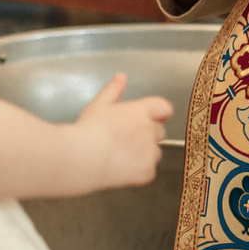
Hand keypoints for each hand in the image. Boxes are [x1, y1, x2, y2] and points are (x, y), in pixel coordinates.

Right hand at [75, 72, 169, 188]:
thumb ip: (113, 90)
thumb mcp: (99, 105)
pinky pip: (150, 170)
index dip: (159, 113)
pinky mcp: (148, 172)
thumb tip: (121, 78)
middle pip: (159, 131)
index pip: (164, 108)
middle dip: (148, 134)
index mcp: (141, 111)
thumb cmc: (90, 130)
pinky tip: (123, 168)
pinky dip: (140, 170)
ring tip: (123, 155)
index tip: (150, 118)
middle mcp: (150, 130)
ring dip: (146, 153)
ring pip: (156, 152)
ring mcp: (150, 152)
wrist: (85, 158)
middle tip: (127, 138)